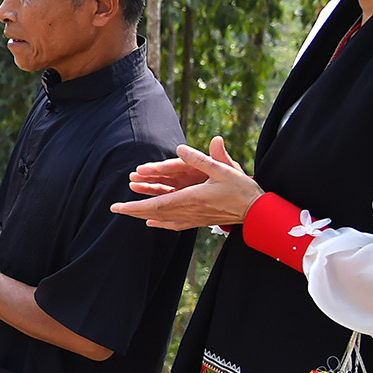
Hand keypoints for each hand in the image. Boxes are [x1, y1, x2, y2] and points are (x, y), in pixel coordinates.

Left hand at [110, 136, 261, 230]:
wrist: (258, 211)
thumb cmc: (241, 188)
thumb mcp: (222, 169)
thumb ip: (200, 159)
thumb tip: (180, 148)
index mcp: (191, 198)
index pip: (156, 204)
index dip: (135, 206)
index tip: (118, 206)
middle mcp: (190, 211)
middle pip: (155, 213)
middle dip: (133, 211)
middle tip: (114, 208)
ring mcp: (194, 218)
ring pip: (163, 219)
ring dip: (143, 215)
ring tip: (128, 212)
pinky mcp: (200, 221)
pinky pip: (175, 224)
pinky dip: (161, 223)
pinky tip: (152, 222)